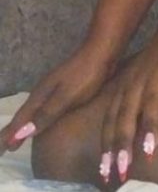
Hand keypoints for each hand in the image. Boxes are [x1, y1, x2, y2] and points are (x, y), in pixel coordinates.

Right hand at [0, 42, 113, 156]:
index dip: (11, 135)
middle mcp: (43, 92)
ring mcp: (55, 88)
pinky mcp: (67, 88)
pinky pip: (47, 107)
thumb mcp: (66, 97)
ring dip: (25, 124)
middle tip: (6, 147)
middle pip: (24, 115)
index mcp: (41, 95)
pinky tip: (46, 120)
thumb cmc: (86, 75)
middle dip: (13, 131)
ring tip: (20, 137)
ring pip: (35, 110)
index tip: (4, 150)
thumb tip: (20, 133)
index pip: (21, 120)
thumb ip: (45, 114)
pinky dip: (40, 117)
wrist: (103, 51)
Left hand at [99, 28, 157, 184]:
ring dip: (150, 128)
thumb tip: (120, 139)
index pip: (110, 121)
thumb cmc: (155, 62)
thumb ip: (126, 106)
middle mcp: (137, 82)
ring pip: (151, 103)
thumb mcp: (134, 82)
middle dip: (123, 144)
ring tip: (149, 152)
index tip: (104, 172)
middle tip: (121, 170)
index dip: (107, 146)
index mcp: (124, 89)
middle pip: (126, 116)